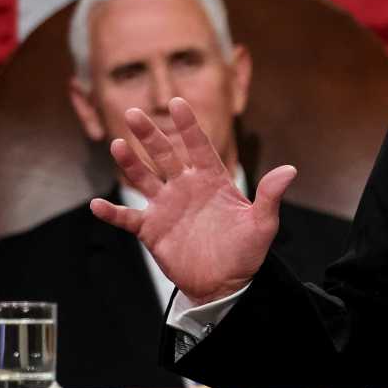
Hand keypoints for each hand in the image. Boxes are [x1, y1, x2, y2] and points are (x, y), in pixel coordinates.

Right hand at [88, 97, 295, 305]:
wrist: (225, 284)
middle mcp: (186, 188)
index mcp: (212, 180)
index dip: (188, 126)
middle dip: (150, 135)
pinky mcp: (152, 230)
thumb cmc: (246, 253)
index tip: (177, 102)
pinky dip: (112, 213)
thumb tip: (290, 169)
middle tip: (133, 114)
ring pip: (144, 179)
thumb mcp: (262, 224)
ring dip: (129, 163)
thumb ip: (270, 196)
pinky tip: (97, 204)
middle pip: (165, 155)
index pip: (199, 147)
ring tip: (117, 145)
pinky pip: (127, 218)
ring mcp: (167, 207)